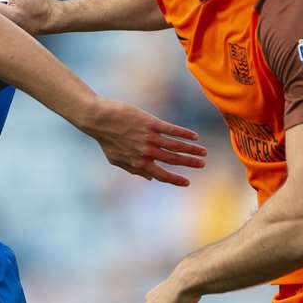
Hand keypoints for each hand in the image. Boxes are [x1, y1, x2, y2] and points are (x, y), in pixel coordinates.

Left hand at [78, 98, 206, 184]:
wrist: (99, 119)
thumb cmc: (106, 140)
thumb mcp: (117, 160)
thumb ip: (134, 170)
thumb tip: (149, 178)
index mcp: (138, 163)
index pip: (161, 175)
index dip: (175, 180)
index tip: (187, 182)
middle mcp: (146, 152)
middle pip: (173, 160)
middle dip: (189, 163)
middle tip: (202, 164)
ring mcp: (150, 137)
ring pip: (176, 146)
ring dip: (191, 149)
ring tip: (203, 151)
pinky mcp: (151, 123)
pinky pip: (172, 130)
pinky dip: (184, 134)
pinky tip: (194, 136)